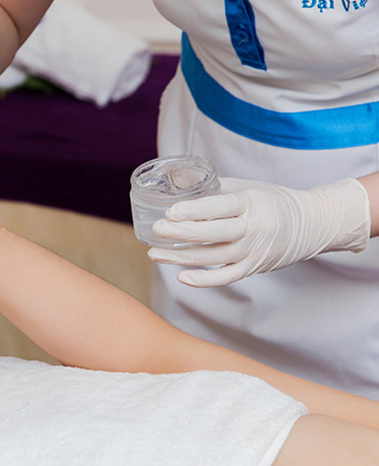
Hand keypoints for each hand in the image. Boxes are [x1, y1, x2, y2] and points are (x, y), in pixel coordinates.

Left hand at [147, 177, 370, 286]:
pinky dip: (204, 280)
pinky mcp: (253, 268)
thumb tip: (180, 185)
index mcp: (251, 203)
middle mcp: (253, 228)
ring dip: (181, 257)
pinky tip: (181, 277)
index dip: (194, 211)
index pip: (219, 208)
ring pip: (213, 258)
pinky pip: (226, 277)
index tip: (170, 211)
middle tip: (156, 229)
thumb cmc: (273, 201)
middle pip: (212, 234)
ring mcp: (253, 251)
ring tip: (154, 253)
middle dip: (181, 233)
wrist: (312, 225)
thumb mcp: (249, 187)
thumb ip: (217, 189)